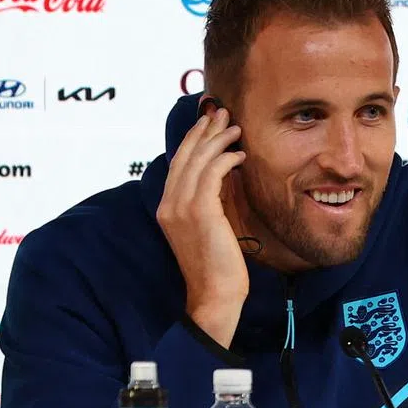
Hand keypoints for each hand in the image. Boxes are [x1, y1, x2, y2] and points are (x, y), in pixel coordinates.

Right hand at [157, 107, 247, 348]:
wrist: (214, 295)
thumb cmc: (217, 266)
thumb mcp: (208, 228)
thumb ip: (209, 201)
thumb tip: (224, 173)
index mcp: (167, 208)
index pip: (178, 163)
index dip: (192, 139)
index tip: (207, 123)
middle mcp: (169, 204)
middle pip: (185, 155)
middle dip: (204, 130)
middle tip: (221, 112)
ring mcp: (181, 207)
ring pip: (198, 160)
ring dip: (218, 139)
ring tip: (235, 127)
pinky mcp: (200, 211)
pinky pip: (212, 173)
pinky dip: (226, 159)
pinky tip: (240, 155)